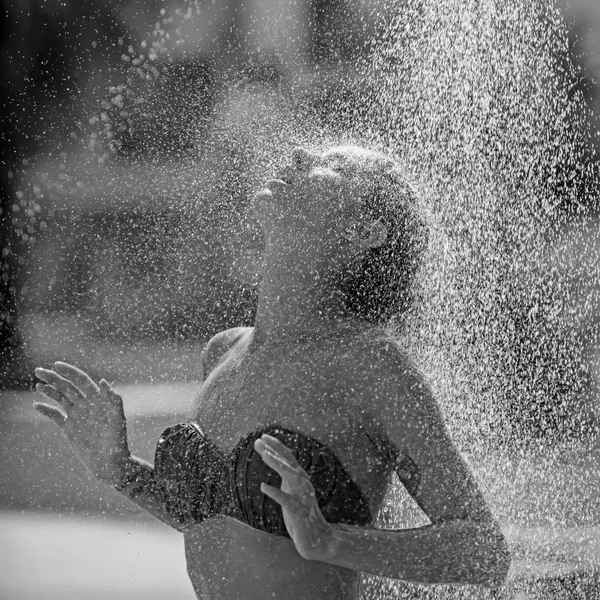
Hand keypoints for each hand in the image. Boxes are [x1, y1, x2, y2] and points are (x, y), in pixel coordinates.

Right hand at [34, 362, 129, 484]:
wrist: (110, 462)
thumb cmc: (117, 440)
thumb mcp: (117, 418)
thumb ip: (113, 399)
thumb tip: (103, 381)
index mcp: (97, 399)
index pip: (81, 380)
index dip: (70, 372)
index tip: (56, 365)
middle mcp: (86, 405)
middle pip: (67, 387)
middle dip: (54, 378)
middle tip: (39, 370)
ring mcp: (77, 416)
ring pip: (61, 398)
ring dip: (49, 390)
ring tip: (38, 384)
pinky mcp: (69, 429)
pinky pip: (55, 416)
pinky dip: (46, 410)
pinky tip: (36, 405)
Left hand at [254, 434, 333, 560]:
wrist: (318, 539)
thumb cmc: (301, 514)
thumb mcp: (292, 491)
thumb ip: (286, 476)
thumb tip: (274, 461)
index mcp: (300, 478)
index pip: (288, 458)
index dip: (276, 446)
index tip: (263, 437)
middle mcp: (303, 484)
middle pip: (289, 462)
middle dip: (274, 450)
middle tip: (258, 440)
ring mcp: (302, 497)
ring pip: (290, 476)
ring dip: (278, 464)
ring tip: (264, 455)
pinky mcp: (299, 512)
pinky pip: (286, 500)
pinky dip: (275, 493)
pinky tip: (263, 487)